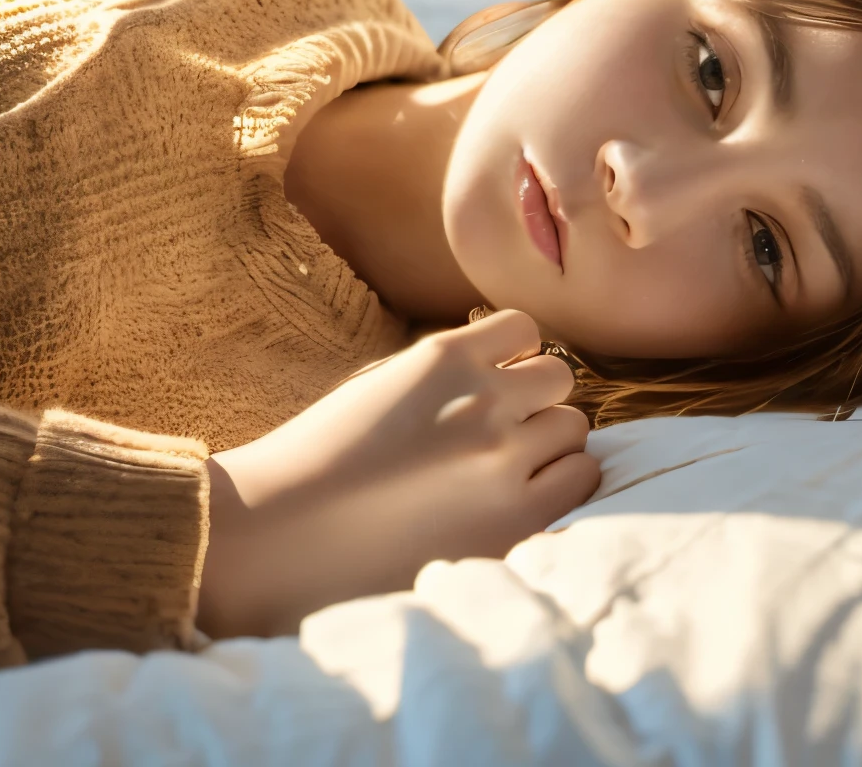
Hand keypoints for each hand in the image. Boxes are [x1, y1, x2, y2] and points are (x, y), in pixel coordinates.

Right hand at [197, 309, 599, 636]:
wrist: (282, 533)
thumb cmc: (322, 458)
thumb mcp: (382, 382)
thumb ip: (445, 369)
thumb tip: (505, 363)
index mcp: (443, 356)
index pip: (524, 329)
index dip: (512, 358)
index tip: (492, 385)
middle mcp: (482, 398)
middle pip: (557, 379)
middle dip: (533, 402)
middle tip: (499, 436)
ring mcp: (503, 459)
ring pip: (573, 428)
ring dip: (548, 445)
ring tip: (503, 473)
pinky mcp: (516, 519)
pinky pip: (579, 480)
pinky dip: (560, 485)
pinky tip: (519, 500)